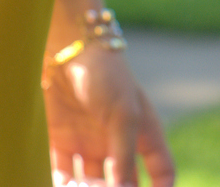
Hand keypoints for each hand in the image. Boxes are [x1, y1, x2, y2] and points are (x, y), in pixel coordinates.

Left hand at [44, 44, 174, 186]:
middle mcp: (115, 142)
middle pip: (121, 183)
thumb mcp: (123, 115)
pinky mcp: (58, 141)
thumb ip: (123, 157)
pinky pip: (60, 173)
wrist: (66, 48)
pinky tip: (58, 186)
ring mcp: (87, 143)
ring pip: (87, 183)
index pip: (161, 168)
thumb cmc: (105, 74)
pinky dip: (59, 183)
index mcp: (142, 132)